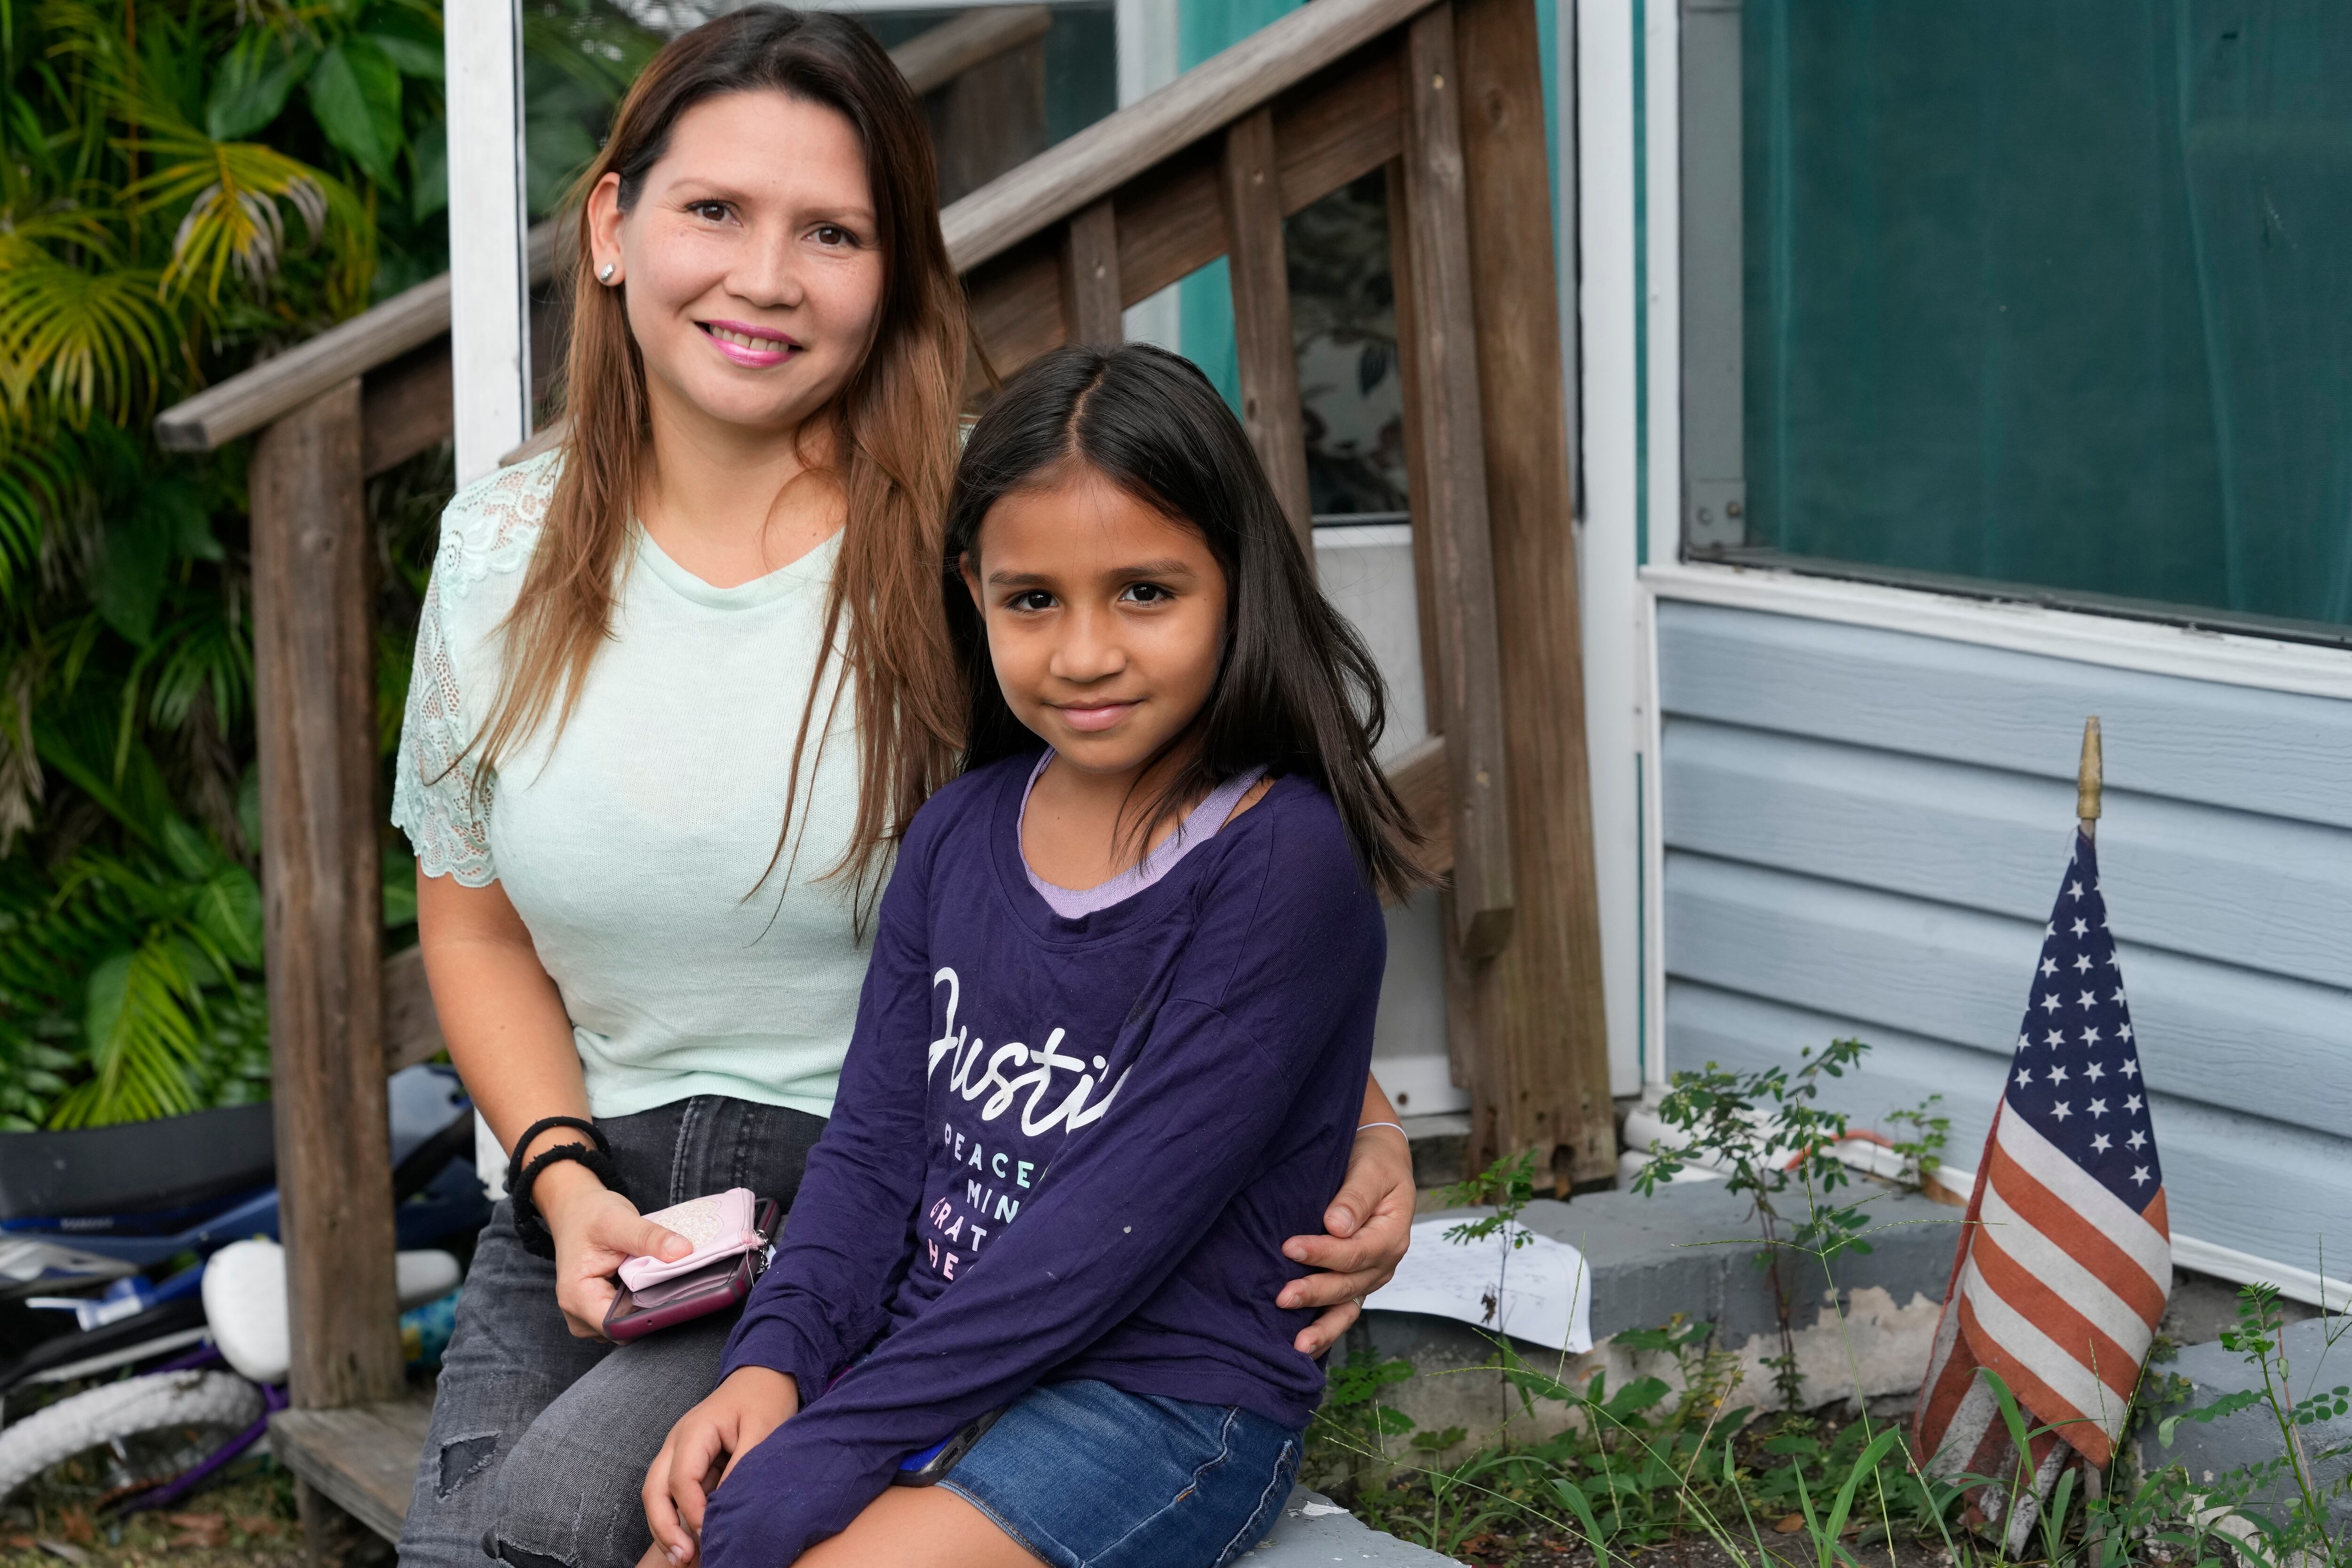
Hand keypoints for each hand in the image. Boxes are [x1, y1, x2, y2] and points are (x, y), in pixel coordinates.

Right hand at [535, 1159, 691, 1338]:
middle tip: (674, 1281)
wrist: (575, 1212)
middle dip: (652, 1309)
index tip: (675, 1295)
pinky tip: (651, 1282)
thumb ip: (650, 1238)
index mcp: (576, 1297)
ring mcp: (589, 1318)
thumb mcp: (619, 1220)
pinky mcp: (601, 1311)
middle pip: (625, 1330)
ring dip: (648, 1305)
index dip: (649, 1315)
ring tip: (660, 1278)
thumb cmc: (591, 1216)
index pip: (617, 1325)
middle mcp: (579, 1315)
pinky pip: (627, 1317)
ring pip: (628, 1326)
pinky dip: (642, 1302)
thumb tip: (683, 1253)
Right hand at [642, 1366, 799, 1563]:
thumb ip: (743, 1466)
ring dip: (665, 1527)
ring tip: (683, 1558)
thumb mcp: (763, 1430)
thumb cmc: (765, 1401)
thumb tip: (725, 1507)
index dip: (692, 1511)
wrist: (763, 1378)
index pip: (681, 1479)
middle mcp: (676, 1443)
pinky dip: (677, 1519)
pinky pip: (672, 1494)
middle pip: (654, 1490)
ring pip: (657, 1495)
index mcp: (694, 1430)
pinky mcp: (687, 1463)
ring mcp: (677, 1453)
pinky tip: (691, 1542)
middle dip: (663, 1526)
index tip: (710, 1534)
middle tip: (683, 1557)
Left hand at [1278, 1123, 1414, 1355]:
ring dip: (1321, 1327)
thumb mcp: (1371, 1170)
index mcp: (1392, 1235)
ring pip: (1347, 1307)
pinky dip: (1324, 1329)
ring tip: (1296, 1347)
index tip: (1289, 1246)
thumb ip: (1355, 1197)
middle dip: (1314, 1292)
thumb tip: (1337, 1226)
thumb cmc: (1374, 1162)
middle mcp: (1384, 1263)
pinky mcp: (1354, 1281)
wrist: (1379, 1161)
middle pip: (1349, 1284)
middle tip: (1281, 1297)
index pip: (1356, 1252)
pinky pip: (1341, 1311)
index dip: (1323, 1253)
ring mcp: (1370, 1276)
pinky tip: (1302, 1347)